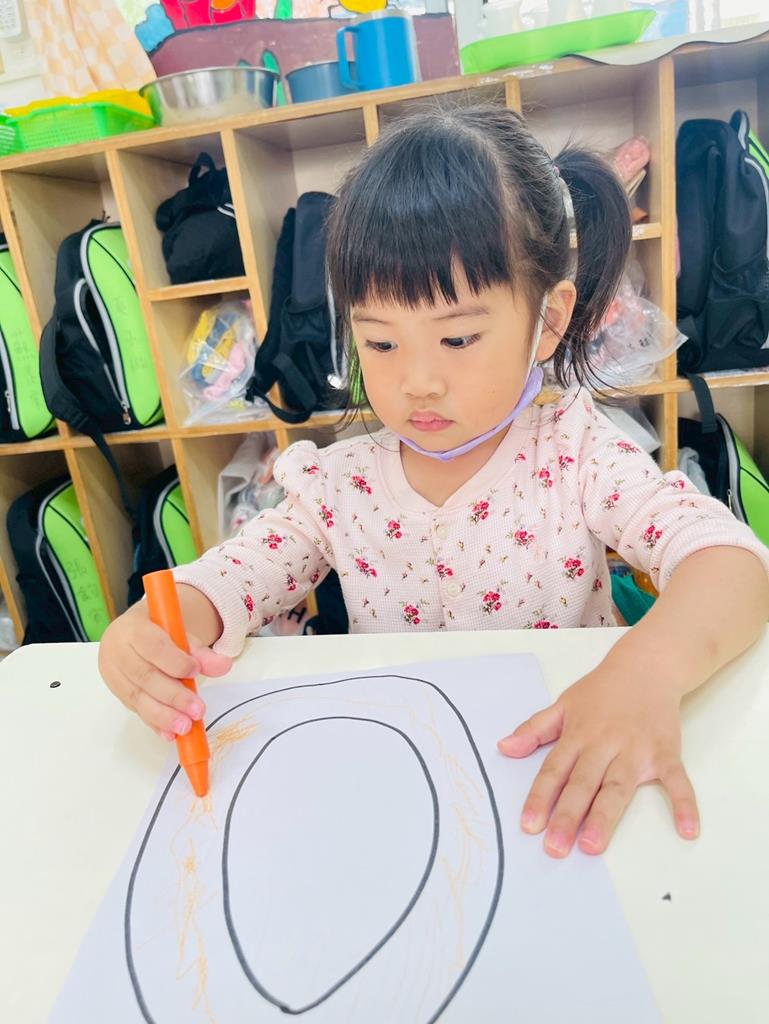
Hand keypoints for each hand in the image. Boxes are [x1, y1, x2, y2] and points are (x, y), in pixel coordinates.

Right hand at [98, 600, 230, 739]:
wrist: (131, 635)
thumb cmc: (158, 632)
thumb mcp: (180, 634)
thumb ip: (200, 651)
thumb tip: (223, 665)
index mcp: (133, 628)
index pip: (153, 646)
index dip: (175, 662)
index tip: (196, 672)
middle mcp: (118, 652)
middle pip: (145, 677)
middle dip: (174, 696)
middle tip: (198, 710)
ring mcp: (114, 675)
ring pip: (138, 698)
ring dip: (164, 716)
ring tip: (186, 727)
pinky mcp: (117, 694)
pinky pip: (137, 710)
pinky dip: (156, 724)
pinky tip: (170, 734)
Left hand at [497, 665, 699, 857]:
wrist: (647, 666)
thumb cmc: (602, 690)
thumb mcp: (563, 704)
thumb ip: (534, 729)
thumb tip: (504, 748)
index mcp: (578, 735)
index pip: (554, 770)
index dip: (540, 798)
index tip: (529, 826)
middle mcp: (605, 745)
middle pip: (583, 784)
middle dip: (567, 816)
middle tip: (555, 848)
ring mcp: (636, 751)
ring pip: (618, 787)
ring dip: (606, 817)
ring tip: (593, 845)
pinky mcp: (666, 753)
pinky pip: (677, 781)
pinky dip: (685, 804)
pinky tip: (688, 830)